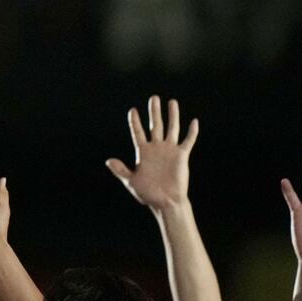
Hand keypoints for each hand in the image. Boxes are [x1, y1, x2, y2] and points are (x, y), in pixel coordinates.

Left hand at [104, 96, 198, 211]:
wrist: (166, 202)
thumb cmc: (148, 193)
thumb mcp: (131, 181)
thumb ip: (121, 170)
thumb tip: (108, 160)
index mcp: (143, 152)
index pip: (137, 132)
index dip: (134, 122)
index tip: (132, 110)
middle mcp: (156, 148)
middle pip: (155, 125)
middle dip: (154, 112)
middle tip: (154, 98)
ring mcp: (169, 150)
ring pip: (171, 128)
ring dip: (172, 115)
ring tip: (171, 102)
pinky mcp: (182, 156)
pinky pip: (188, 141)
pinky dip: (191, 132)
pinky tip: (193, 121)